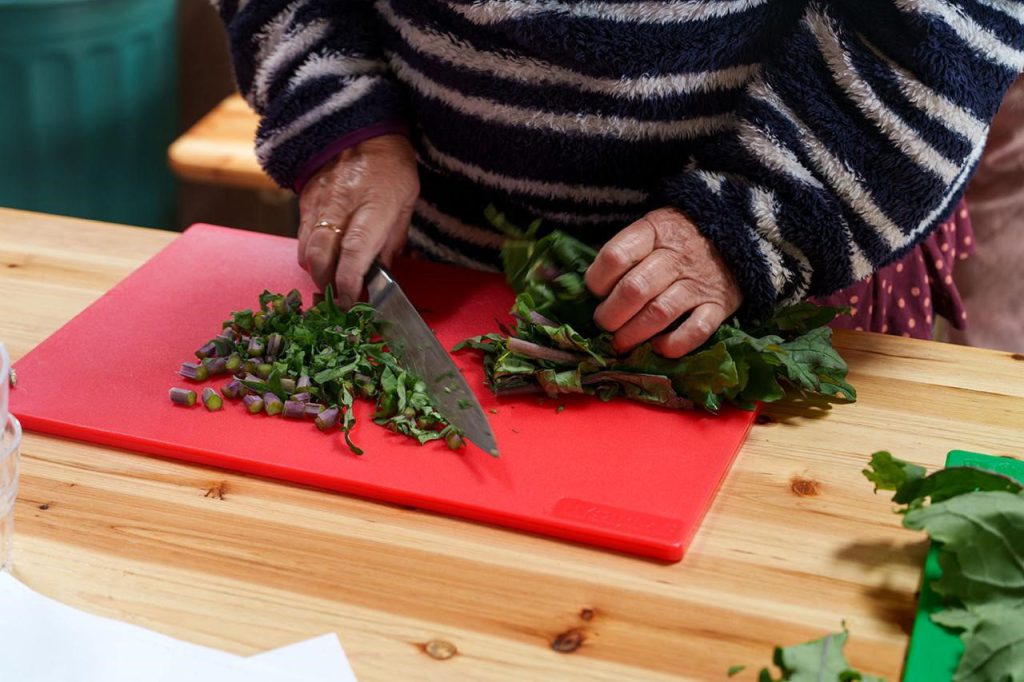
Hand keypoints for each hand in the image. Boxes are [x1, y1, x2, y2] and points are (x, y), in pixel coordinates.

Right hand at [297, 134, 418, 305]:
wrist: (359, 129)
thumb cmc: (391, 167)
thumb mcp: (407, 201)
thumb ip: (394, 239)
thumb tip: (384, 271)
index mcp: (374, 205)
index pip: (354, 251)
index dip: (349, 281)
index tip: (352, 300)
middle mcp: (341, 205)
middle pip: (321, 257)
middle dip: (328, 285)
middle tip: (340, 298)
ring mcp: (318, 203)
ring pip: (306, 250)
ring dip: (317, 272)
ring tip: (332, 281)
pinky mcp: (305, 201)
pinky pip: (301, 236)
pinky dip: (310, 254)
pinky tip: (323, 259)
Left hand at [584, 207, 742, 357]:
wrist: (739, 233)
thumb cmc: (681, 236)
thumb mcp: (652, 228)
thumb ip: (625, 253)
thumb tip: (590, 289)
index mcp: (655, 231)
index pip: (616, 256)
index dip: (596, 279)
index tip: (594, 291)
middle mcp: (676, 256)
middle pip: (634, 290)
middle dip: (610, 314)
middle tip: (603, 323)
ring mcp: (699, 283)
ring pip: (659, 313)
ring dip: (633, 334)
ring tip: (620, 342)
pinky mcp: (719, 306)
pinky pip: (696, 331)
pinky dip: (673, 345)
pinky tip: (658, 347)